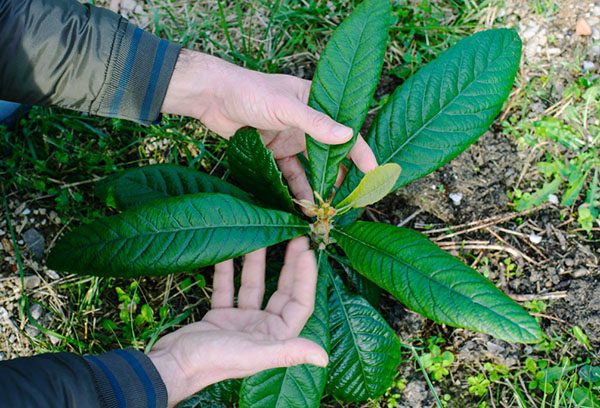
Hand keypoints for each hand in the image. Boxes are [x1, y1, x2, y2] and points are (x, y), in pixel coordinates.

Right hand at [148, 237, 327, 406]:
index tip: (306, 251)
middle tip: (296, 238)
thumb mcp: (253, 354)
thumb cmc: (212, 362)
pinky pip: (228, 288)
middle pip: (282, 291)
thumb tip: (323, 358)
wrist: (172, 366)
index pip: (299, 303)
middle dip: (289, 266)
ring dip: (257, 263)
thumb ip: (287, 353)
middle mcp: (262, 329)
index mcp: (276, 338)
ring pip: (254, 286)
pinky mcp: (220, 316)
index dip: (306, 278)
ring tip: (262, 237)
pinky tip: (228, 251)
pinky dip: (228, 271)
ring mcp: (241, 322)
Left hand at [161, 50, 376, 201]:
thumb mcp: (285, 106)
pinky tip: (300, 204)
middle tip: (348, 199)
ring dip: (317, 187)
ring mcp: (290, 139)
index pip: (345, 130)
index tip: (373, 173)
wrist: (213, 97)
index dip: (360, 152)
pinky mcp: (274, 153)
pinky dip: (295, 189)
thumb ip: (315, 123)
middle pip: (330, 154)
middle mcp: (307, 123)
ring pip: (311, 168)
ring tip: (322, 209)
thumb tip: (347, 135)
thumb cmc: (250, 92)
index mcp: (316, 104)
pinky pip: (289, 174)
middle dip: (340, 176)